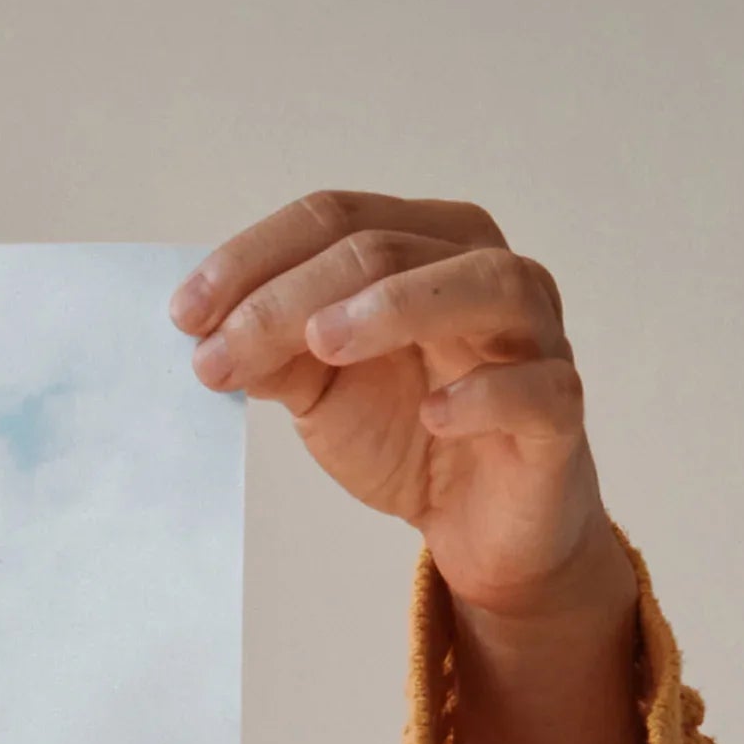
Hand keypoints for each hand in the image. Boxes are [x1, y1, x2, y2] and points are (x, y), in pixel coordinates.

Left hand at [171, 190, 622, 623]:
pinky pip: (537, 387)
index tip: (184, 314)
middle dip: (291, 295)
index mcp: (426, 248)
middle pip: (390, 248)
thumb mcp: (323, 392)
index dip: (256, 258)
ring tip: (320, 342)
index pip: (337, 218)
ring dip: (395, 306)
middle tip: (219, 350)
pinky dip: (485, 394)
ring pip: (483, 284)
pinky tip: (433, 415)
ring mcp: (535, 336)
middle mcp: (487, 272)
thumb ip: (275, 356)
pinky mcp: (559, 410)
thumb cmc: (409, 436)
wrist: (478, 526)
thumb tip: (208, 334)